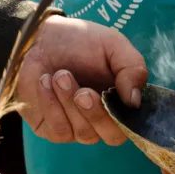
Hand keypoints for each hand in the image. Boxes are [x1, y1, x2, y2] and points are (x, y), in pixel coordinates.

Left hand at [16, 16, 147, 145]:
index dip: (125, 116)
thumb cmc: (80, 41)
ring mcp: (77, 127)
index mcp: (121, 100)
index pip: (133, 124)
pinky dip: (52, 105)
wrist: (40, 38)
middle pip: (111, 136)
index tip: (111, 94)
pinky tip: (45, 82)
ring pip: (84, 133)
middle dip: (96, 113)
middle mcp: (103, 118)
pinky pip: (59, 130)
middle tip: (82, 91)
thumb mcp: (113, 44)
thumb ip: (133, 69)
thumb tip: (134, 102)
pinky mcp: (52, 129)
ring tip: (59, 75)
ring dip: (70, 103)